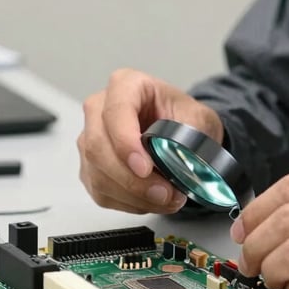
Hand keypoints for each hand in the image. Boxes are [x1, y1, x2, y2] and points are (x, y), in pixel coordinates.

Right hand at [78, 68, 223, 214]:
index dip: (126, 142)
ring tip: (165, 198)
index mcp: (126, 85)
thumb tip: (181, 159)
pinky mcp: (91, 168)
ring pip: (97, 174)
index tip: (145, 168)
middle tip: (162, 192)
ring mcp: (91, 139)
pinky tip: (151, 200)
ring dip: (133, 195)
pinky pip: (101, 192)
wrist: (181, 131)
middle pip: (98, 147)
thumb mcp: (197, 118)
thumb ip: (190, 136)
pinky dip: (128, 203)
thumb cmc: (182, 117)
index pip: (115, 111)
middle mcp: (101, 109)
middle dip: (131, 178)